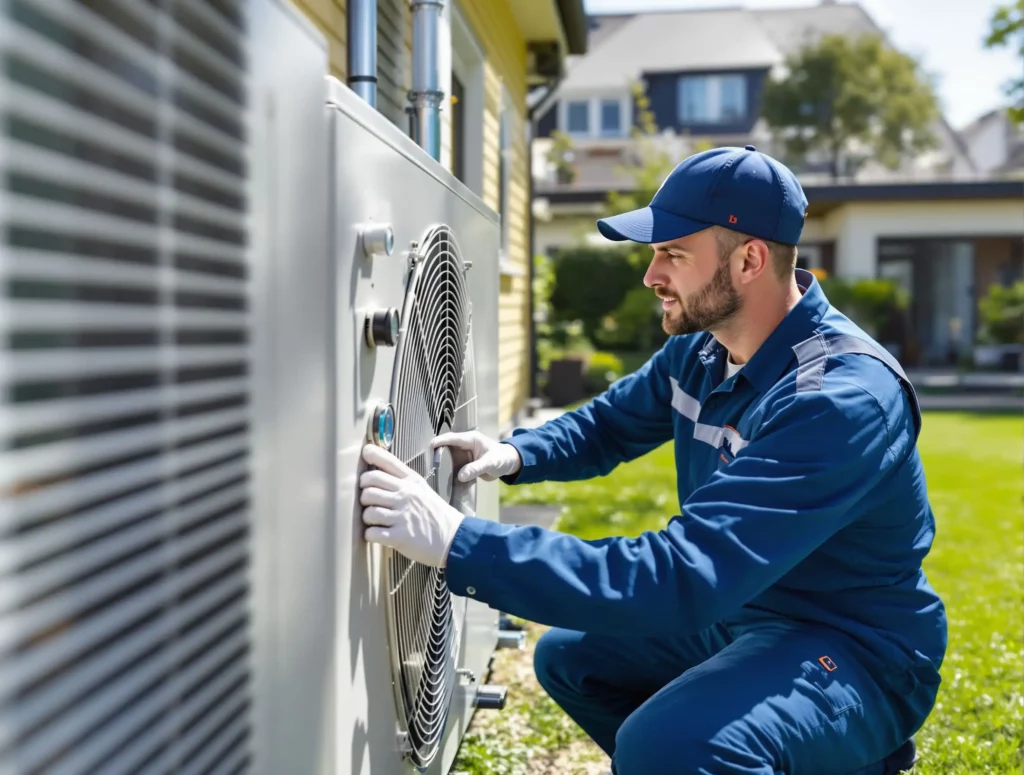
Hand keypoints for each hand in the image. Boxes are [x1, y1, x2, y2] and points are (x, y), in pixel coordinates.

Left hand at [360, 444, 464, 566]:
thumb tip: (375, 471)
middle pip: (369, 485)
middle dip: (364, 494)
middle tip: (371, 501)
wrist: (453, 537)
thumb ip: (401, 478)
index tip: (365, 454)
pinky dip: (371, 535)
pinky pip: (371, 533)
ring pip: (367, 511)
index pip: (387, 461)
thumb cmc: (434, 513)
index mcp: (411, 481)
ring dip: (368, 518)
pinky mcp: (400, 536)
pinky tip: (379, 533)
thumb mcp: (421, 489)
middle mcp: (406, 495)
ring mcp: (402, 516)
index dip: (371, 454)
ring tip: (376, 520)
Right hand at [431, 430, 521, 482]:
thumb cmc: (502, 459)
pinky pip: (452, 466)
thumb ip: (476, 469)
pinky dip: (446, 470)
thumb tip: (461, 476)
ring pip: (447, 457)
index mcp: (470, 439)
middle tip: (427, 461)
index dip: (440, 441)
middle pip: (446, 447)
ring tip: (430, 470)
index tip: (430, 446)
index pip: (452, 438)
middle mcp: (464, 445)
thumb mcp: (490, 463)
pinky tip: (440, 477)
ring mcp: (462, 454)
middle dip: (436, 452)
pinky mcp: (463, 463)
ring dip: (440, 463)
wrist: (508, 463)